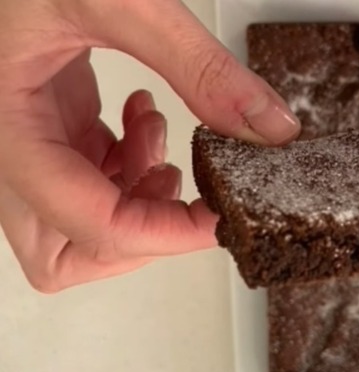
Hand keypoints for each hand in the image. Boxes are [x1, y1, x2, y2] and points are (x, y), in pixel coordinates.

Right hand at [0, 0, 299, 291]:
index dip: (167, 235)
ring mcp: (25, 136)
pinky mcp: (44, 120)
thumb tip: (267, 128)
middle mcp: (8, 144)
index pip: (90, 224)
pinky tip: (143, 118)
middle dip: (138, 236)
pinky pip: (84, 178)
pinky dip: (127, 168)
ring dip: (135, 201)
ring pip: (75, 223)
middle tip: (182, 192)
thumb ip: (199, 66)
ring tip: (161, 140)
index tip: (222, 219)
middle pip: (66, 252)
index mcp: (9, 124)